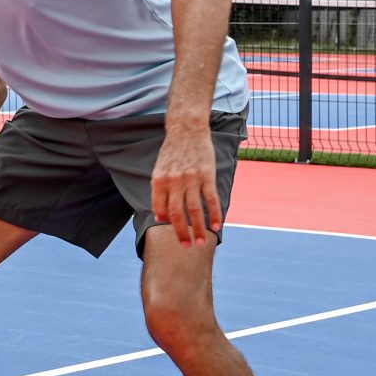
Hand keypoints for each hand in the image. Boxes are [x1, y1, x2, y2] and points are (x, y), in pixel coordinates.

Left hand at [149, 122, 220, 246]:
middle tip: (186, 246)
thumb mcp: (159, 170)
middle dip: (181, 233)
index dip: (166, 223)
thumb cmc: (172, 152)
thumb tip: (159, 217)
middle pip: (177, 213)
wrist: (187, 129)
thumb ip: (158, 193)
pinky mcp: (207, 175)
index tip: (174, 233)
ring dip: (198, 229)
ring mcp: (191, 178)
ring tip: (201, 243)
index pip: (161, 209)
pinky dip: (214, 214)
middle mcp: (174, 181)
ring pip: (194, 210)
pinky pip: (211, 199)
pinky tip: (217, 226)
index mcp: (159, 181)